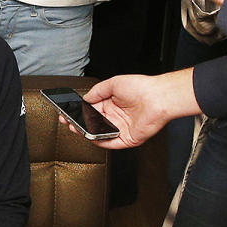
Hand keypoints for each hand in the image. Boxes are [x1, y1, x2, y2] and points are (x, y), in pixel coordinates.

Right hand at [59, 70, 200, 149]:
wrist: (158, 97)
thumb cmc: (142, 87)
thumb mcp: (113, 83)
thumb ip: (97, 91)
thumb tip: (85, 99)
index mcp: (112, 104)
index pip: (91, 111)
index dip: (79, 112)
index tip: (69, 112)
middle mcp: (116, 117)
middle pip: (93, 123)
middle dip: (79, 123)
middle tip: (68, 121)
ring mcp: (121, 128)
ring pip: (99, 134)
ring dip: (86, 132)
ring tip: (75, 127)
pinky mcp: (127, 138)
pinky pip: (110, 143)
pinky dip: (99, 141)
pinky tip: (91, 136)